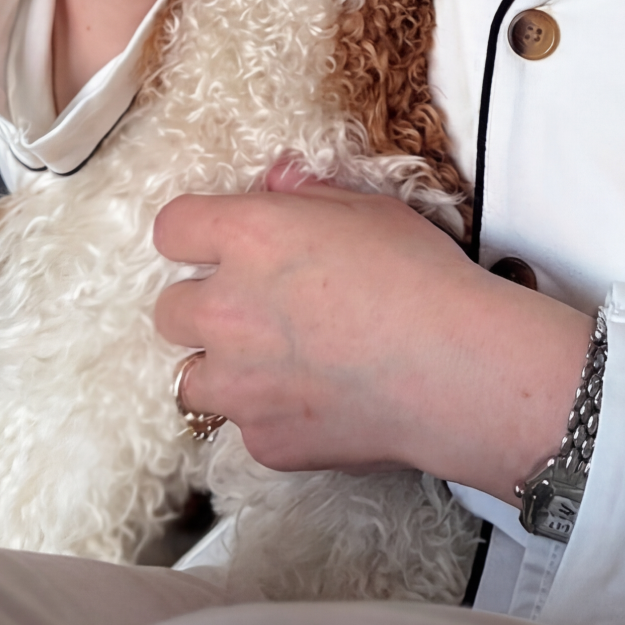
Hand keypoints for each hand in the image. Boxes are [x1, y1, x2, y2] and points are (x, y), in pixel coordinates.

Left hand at [154, 168, 592, 498]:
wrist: (456, 369)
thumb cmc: (423, 276)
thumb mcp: (372, 209)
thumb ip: (308, 194)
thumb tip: (276, 184)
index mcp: (249, 237)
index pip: (172, 228)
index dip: (196, 235)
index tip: (221, 244)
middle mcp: (226, 310)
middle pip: (168, 309)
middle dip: (204, 306)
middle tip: (259, 309)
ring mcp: (239, 384)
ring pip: (191, 378)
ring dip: (224, 368)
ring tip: (280, 364)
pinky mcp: (262, 440)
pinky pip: (245, 426)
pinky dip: (271, 415)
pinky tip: (321, 402)